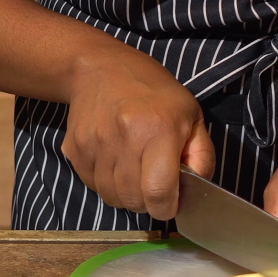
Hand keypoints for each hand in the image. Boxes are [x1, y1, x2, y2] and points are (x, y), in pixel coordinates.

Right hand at [61, 51, 214, 219]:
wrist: (101, 69)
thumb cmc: (154, 92)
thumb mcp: (192, 116)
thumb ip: (202, 156)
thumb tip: (199, 189)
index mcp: (158, 130)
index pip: (158, 192)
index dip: (167, 207)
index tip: (172, 203)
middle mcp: (124, 138)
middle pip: (134, 201)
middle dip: (149, 203)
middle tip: (155, 185)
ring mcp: (94, 144)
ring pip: (112, 198)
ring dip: (127, 195)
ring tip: (136, 171)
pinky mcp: (75, 149)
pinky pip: (93, 186)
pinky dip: (107, 185)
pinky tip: (117, 163)